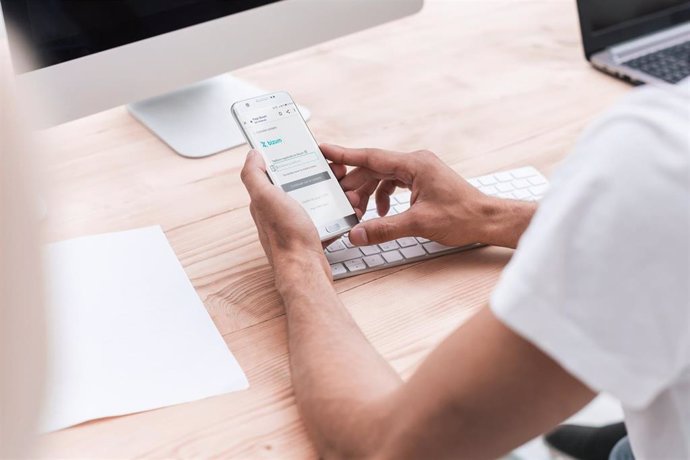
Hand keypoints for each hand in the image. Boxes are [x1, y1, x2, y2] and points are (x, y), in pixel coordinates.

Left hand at [241, 150, 335, 281]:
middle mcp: (278, 213)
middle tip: (336, 172)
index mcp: (265, 200)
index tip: (311, 152)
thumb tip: (252, 154)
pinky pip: (326, 219)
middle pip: (300, 185)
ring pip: (315, 201)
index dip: (294, 160)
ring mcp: (295, 225)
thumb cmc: (287, 236)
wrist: (305, 270)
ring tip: (346, 192)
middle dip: (320, 176)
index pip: (277, 172)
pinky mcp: (310, 237)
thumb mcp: (266, 198)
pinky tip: (345, 210)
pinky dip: (336, 213)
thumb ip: (254, 174)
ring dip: (332, 194)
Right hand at [322, 145, 535, 248]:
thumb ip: (383, 228)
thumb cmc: (462, 217)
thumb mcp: (418, 224)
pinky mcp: (423, 181)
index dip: (344, 154)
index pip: (370, 156)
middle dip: (355, 185)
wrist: (488, 220)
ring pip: (383, 177)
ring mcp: (420, 171)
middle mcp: (416, 162)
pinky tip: (381, 214)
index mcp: (414, 164)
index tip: (323, 150)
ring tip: (360, 212)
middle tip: (339, 200)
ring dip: (369, 193)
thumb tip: (356, 233)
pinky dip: (383, 197)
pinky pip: (395, 183)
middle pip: (374, 168)